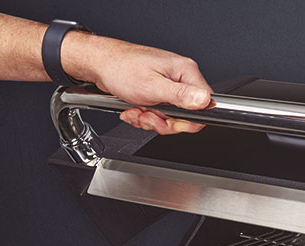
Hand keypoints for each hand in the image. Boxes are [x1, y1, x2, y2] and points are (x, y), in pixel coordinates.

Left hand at [62, 35, 212, 134]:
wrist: (99, 64)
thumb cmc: (120, 68)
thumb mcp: (153, 86)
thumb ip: (181, 95)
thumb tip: (205, 100)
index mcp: (185, 71)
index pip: (205, 105)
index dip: (187, 120)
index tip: (170, 121)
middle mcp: (180, 77)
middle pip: (186, 116)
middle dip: (163, 122)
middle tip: (148, 115)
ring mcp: (169, 85)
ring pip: (171, 117)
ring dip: (151, 119)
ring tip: (137, 110)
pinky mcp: (159, 91)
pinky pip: (160, 113)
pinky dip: (146, 116)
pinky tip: (135, 108)